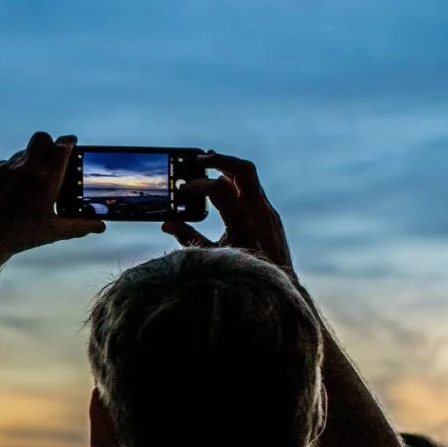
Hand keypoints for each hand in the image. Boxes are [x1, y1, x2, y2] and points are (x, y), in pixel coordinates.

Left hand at [0, 132, 104, 261]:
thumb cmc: (22, 236)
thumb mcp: (54, 232)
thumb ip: (80, 226)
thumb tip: (101, 226)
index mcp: (46, 179)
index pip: (62, 146)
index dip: (68, 142)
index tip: (71, 143)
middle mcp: (26, 168)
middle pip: (42, 138)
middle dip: (49, 143)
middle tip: (51, 156)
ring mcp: (5, 168)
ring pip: (22, 153)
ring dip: (29, 161)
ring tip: (29, 182)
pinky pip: (4, 164)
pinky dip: (11, 173)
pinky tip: (10, 191)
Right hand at [162, 152, 294, 275]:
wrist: (280, 287)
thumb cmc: (244, 276)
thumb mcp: (214, 257)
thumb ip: (189, 239)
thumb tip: (167, 224)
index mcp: (244, 221)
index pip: (219, 189)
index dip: (197, 185)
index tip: (181, 190)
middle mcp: (260, 211)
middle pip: (243, 170)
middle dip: (218, 160)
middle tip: (196, 159)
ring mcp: (267, 211)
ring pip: (248, 177)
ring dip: (226, 169)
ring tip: (205, 165)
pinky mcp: (269, 215)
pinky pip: (251, 190)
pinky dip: (234, 183)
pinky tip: (219, 184)